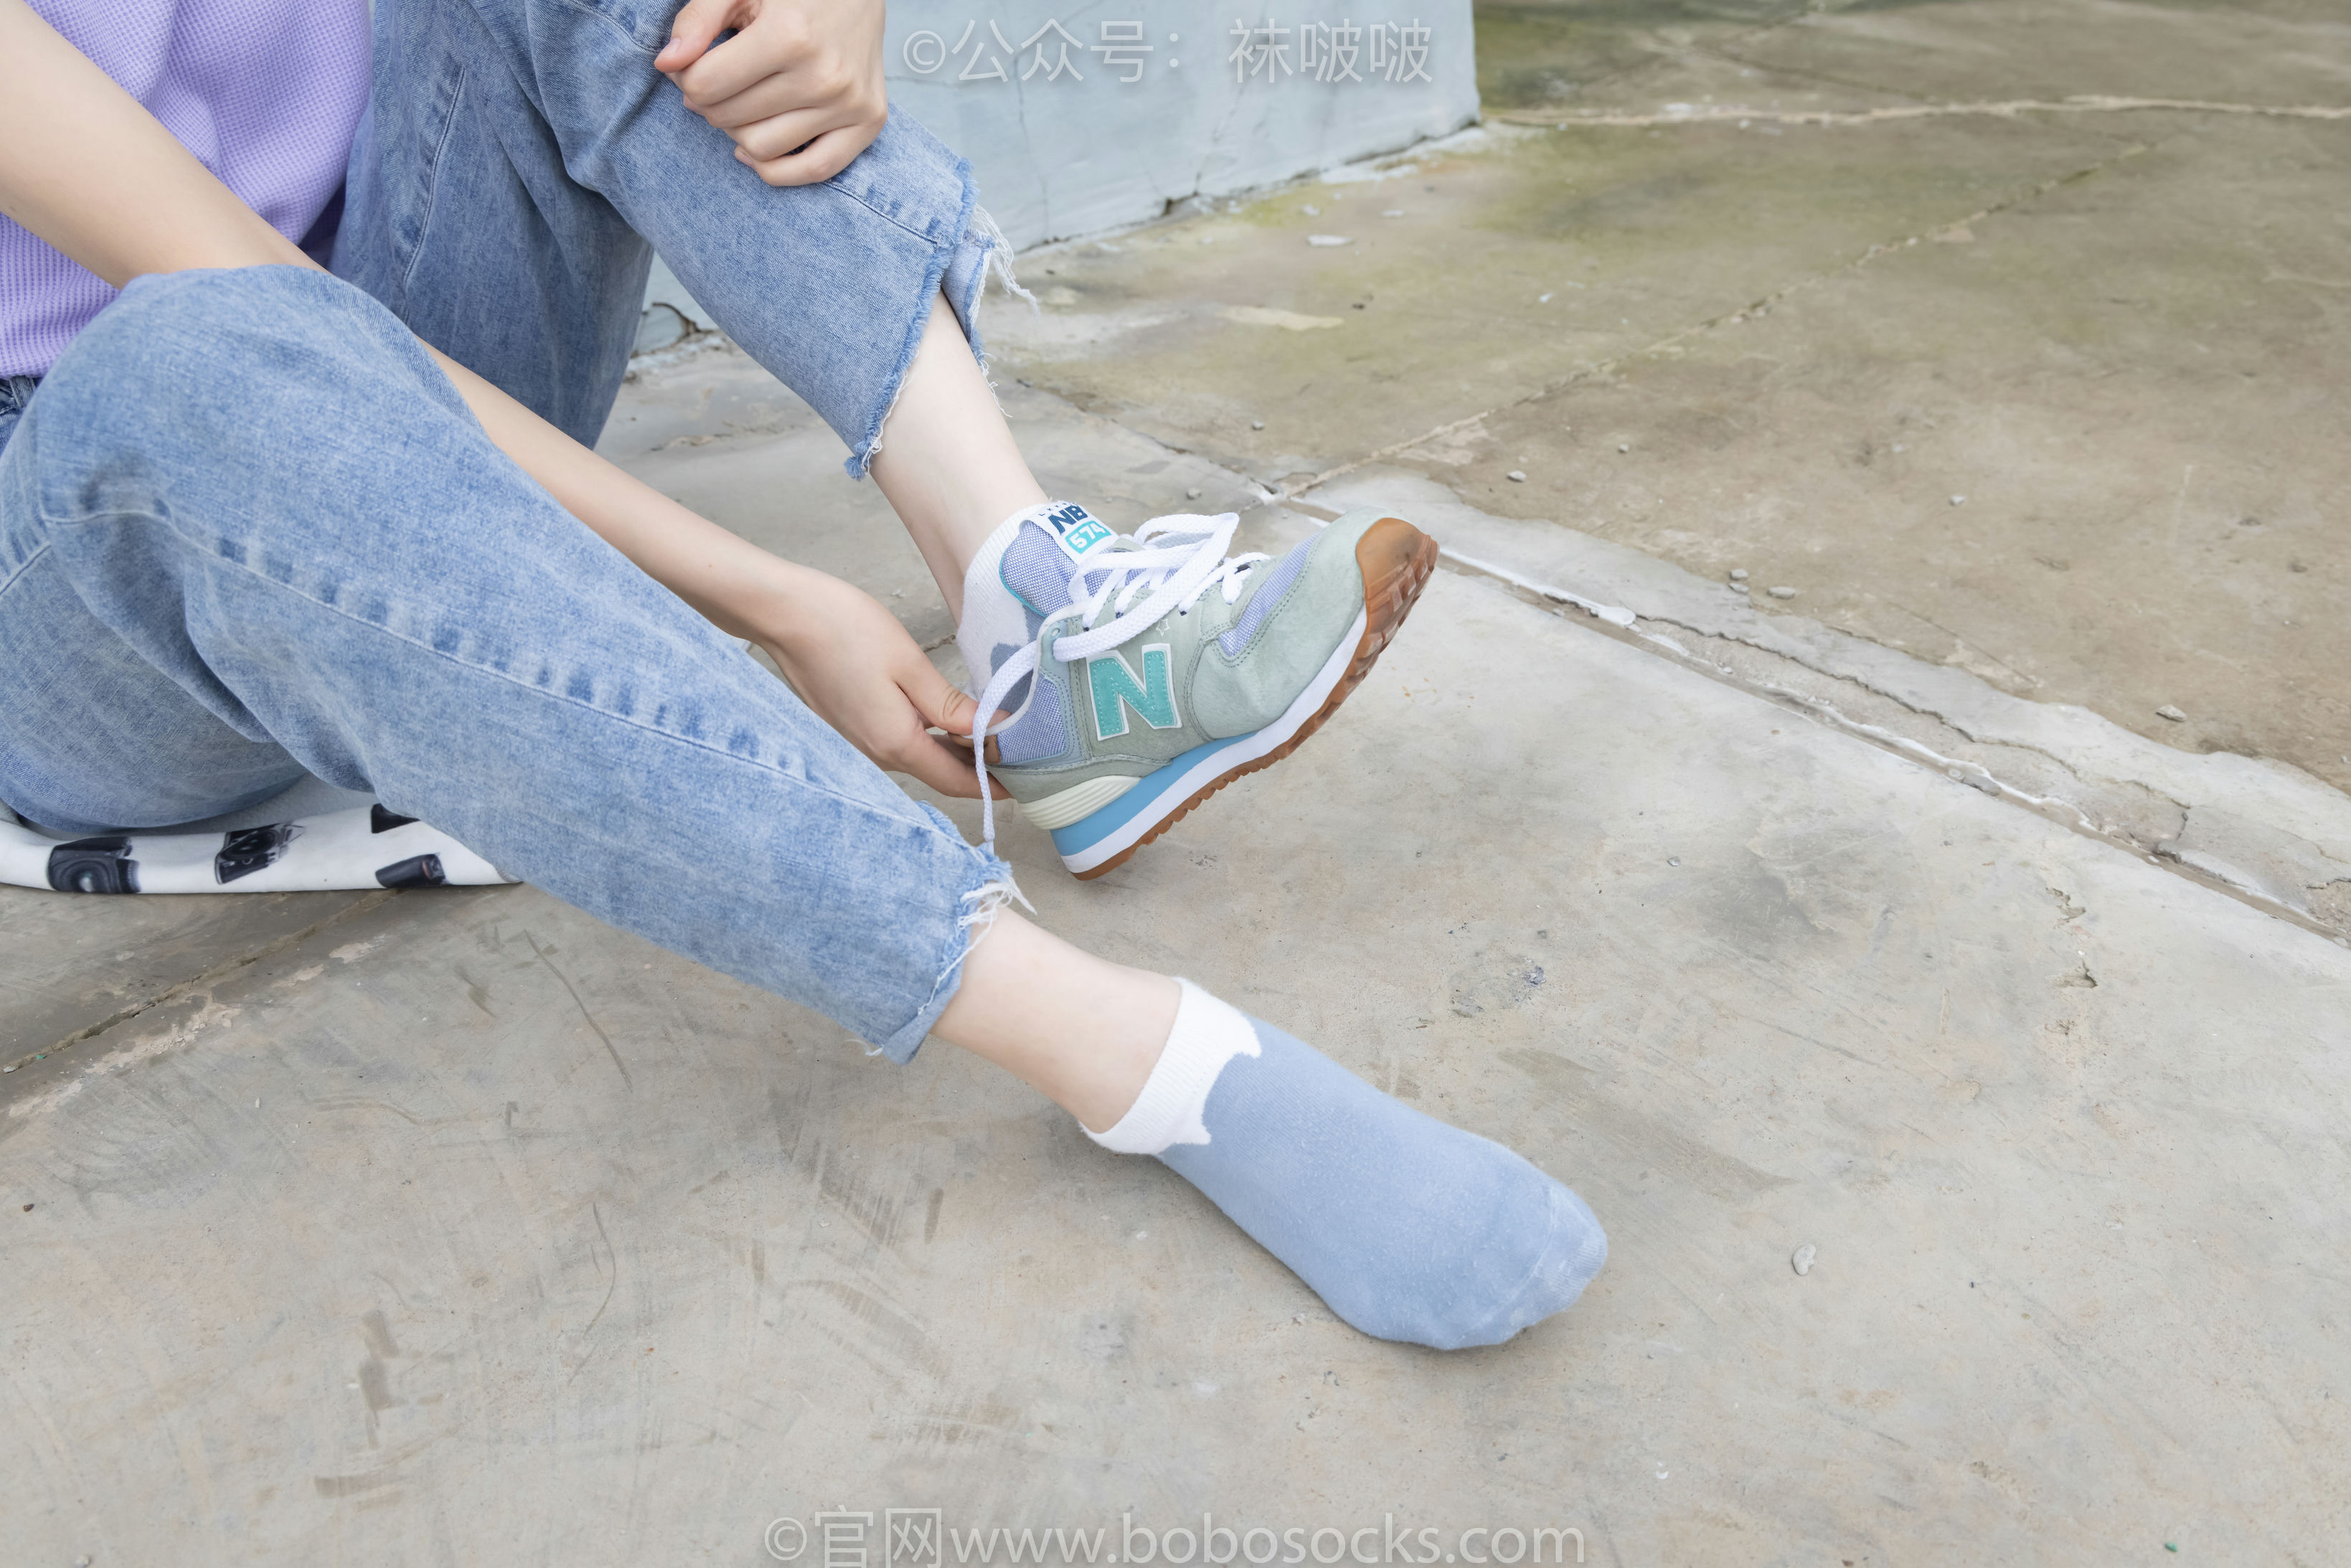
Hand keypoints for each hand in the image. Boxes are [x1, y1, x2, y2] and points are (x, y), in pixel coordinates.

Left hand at [656, 0, 888, 186]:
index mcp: (790, 36)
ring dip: (736, 131)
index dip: (684, 75)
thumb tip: (667, 64)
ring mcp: (850, 104)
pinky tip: (754, 149)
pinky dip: (775, 169)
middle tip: (714, 79)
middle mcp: (824, 77)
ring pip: (761, 149)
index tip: (690, 61)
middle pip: (730, 119)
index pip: (706, 85)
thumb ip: (698, 20)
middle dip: (708, 101)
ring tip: (739, 101)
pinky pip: (813, 171)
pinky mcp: (869, 122)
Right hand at [750, 567, 1006, 800]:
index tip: (1027, 780)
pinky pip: (900, 742)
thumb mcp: (910, 667)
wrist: (784, 615)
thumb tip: (994, 735)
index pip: (957, 782)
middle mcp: (875, 753)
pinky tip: (948, 718)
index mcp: (895, 744)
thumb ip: (952, 708)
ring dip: (956, 751)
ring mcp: (860, 742)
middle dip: (981, 769)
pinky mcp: (851, 725)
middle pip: (940, 774)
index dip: (995, 785)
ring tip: (994, 733)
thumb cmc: (844, 630)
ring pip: (920, 757)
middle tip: (1021, 752)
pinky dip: (930, 737)